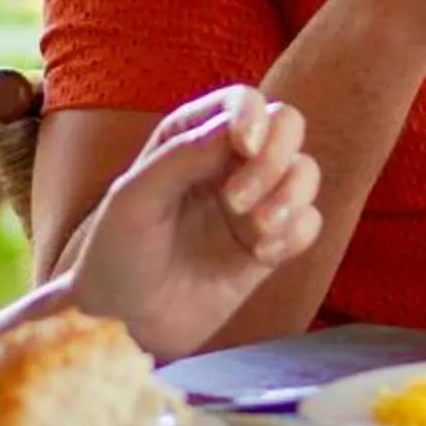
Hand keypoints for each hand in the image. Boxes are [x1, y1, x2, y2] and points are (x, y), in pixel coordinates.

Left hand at [61, 86, 321, 359]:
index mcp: (191, 135)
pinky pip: (310, 222)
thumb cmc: (116, 252)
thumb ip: (181, 157)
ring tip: (257, 232)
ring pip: (305, 172)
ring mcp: (254, 203)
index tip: (243, 148)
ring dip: (290, 196)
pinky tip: (262, 256)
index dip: (254, 116)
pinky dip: (295, 233)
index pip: (244, 102)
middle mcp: (228, 161)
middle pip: (288, 125)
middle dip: (275, 158)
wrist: (124, 323)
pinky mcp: (270, 244)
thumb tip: (235, 130)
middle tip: (237, 202)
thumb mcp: (133, 198)